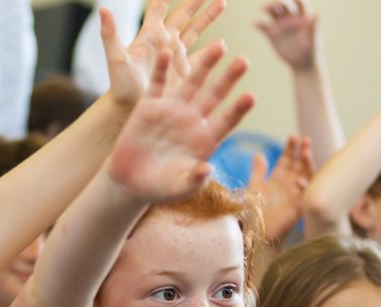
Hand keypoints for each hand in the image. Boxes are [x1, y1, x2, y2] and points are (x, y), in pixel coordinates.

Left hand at [104, 0, 224, 109]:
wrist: (130, 109)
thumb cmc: (120, 84)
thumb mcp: (115, 57)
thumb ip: (110, 33)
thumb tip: (102, 9)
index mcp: (150, 34)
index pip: (159, 8)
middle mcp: (165, 41)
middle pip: (182, 14)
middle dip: (195, 1)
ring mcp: (176, 55)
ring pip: (195, 30)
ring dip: (207, 17)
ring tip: (221, 2)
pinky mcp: (184, 71)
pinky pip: (202, 57)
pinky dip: (213, 49)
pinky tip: (221, 42)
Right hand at [107, 44, 253, 202]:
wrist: (130, 181)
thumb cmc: (160, 187)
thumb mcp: (179, 188)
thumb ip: (193, 180)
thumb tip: (207, 169)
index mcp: (205, 139)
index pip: (226, 121)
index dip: (238, 110)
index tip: (250, 97)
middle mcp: (192, 121)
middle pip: (215, 95)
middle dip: (229, 79)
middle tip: (244, 61)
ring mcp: (172, 111)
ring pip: (192, 83)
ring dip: (205, 65)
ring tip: (220, 45)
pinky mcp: (150, 107)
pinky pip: (157, 85)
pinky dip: (161, 69)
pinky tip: (167, 52)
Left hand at [248, 134, 312, 242]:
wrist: (259, 231)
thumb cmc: (255, 210)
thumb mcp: (255, 186)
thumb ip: (258, 170)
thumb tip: (259, 153)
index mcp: (278, 177)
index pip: (287, 158)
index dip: (290, 148)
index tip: (293, 136)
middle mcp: (289, 183)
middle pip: (299, 163)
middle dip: (303, 151)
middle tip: (304, 139)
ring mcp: (296, 193)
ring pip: (306, 175)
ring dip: (308, 164)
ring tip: (306, 152)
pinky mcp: (299, 205)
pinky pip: (306, 193)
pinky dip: (305, 186)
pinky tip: (300, 179)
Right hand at [255, 0, 317, 70]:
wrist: (302, 64)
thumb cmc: (311, 51)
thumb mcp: (314, 39)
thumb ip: (315, 26)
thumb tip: (318, 13)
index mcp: (303, 16)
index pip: (299, 2)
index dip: (295, 0)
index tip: (291, 1)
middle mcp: (291, 17)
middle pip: (284, 4)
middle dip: (279, 2)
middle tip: (275, 5)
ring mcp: (281, 25)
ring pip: (272, 11)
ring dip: (268, 8)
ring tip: (263, 9)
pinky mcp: (272, 34)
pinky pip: (263, 25)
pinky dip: (258, 23)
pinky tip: (254, 24)